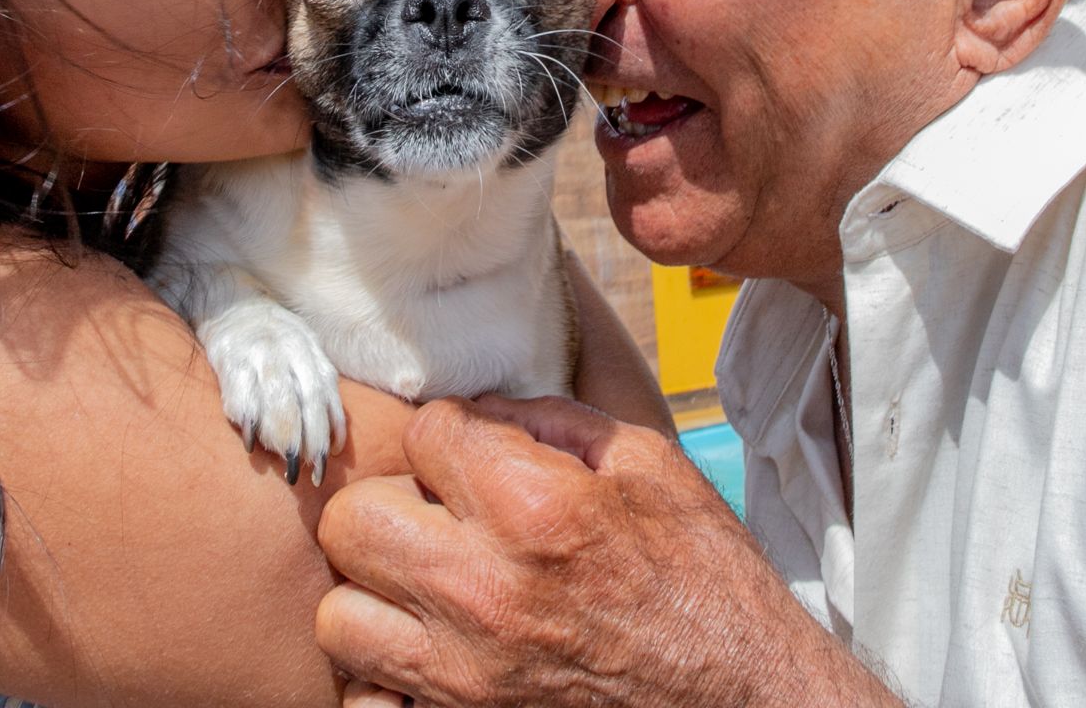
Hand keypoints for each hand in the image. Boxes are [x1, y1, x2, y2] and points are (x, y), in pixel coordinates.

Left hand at [315, 394, 897, 706]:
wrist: (748, 703)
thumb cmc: (707, 584)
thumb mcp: (652, 468)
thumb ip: (556, 421)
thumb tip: (482, 408)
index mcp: (535, 509)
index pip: (424, 432)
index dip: (450, 437)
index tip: (474, 459)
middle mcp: (484, 591)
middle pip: (352, 520)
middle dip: (390, 507)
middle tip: (435, 520)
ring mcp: (464, 674)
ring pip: (337, 616)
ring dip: (374, 597)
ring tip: (424, 590)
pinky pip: (367, 696)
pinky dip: (385, 676)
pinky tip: (428, 653)